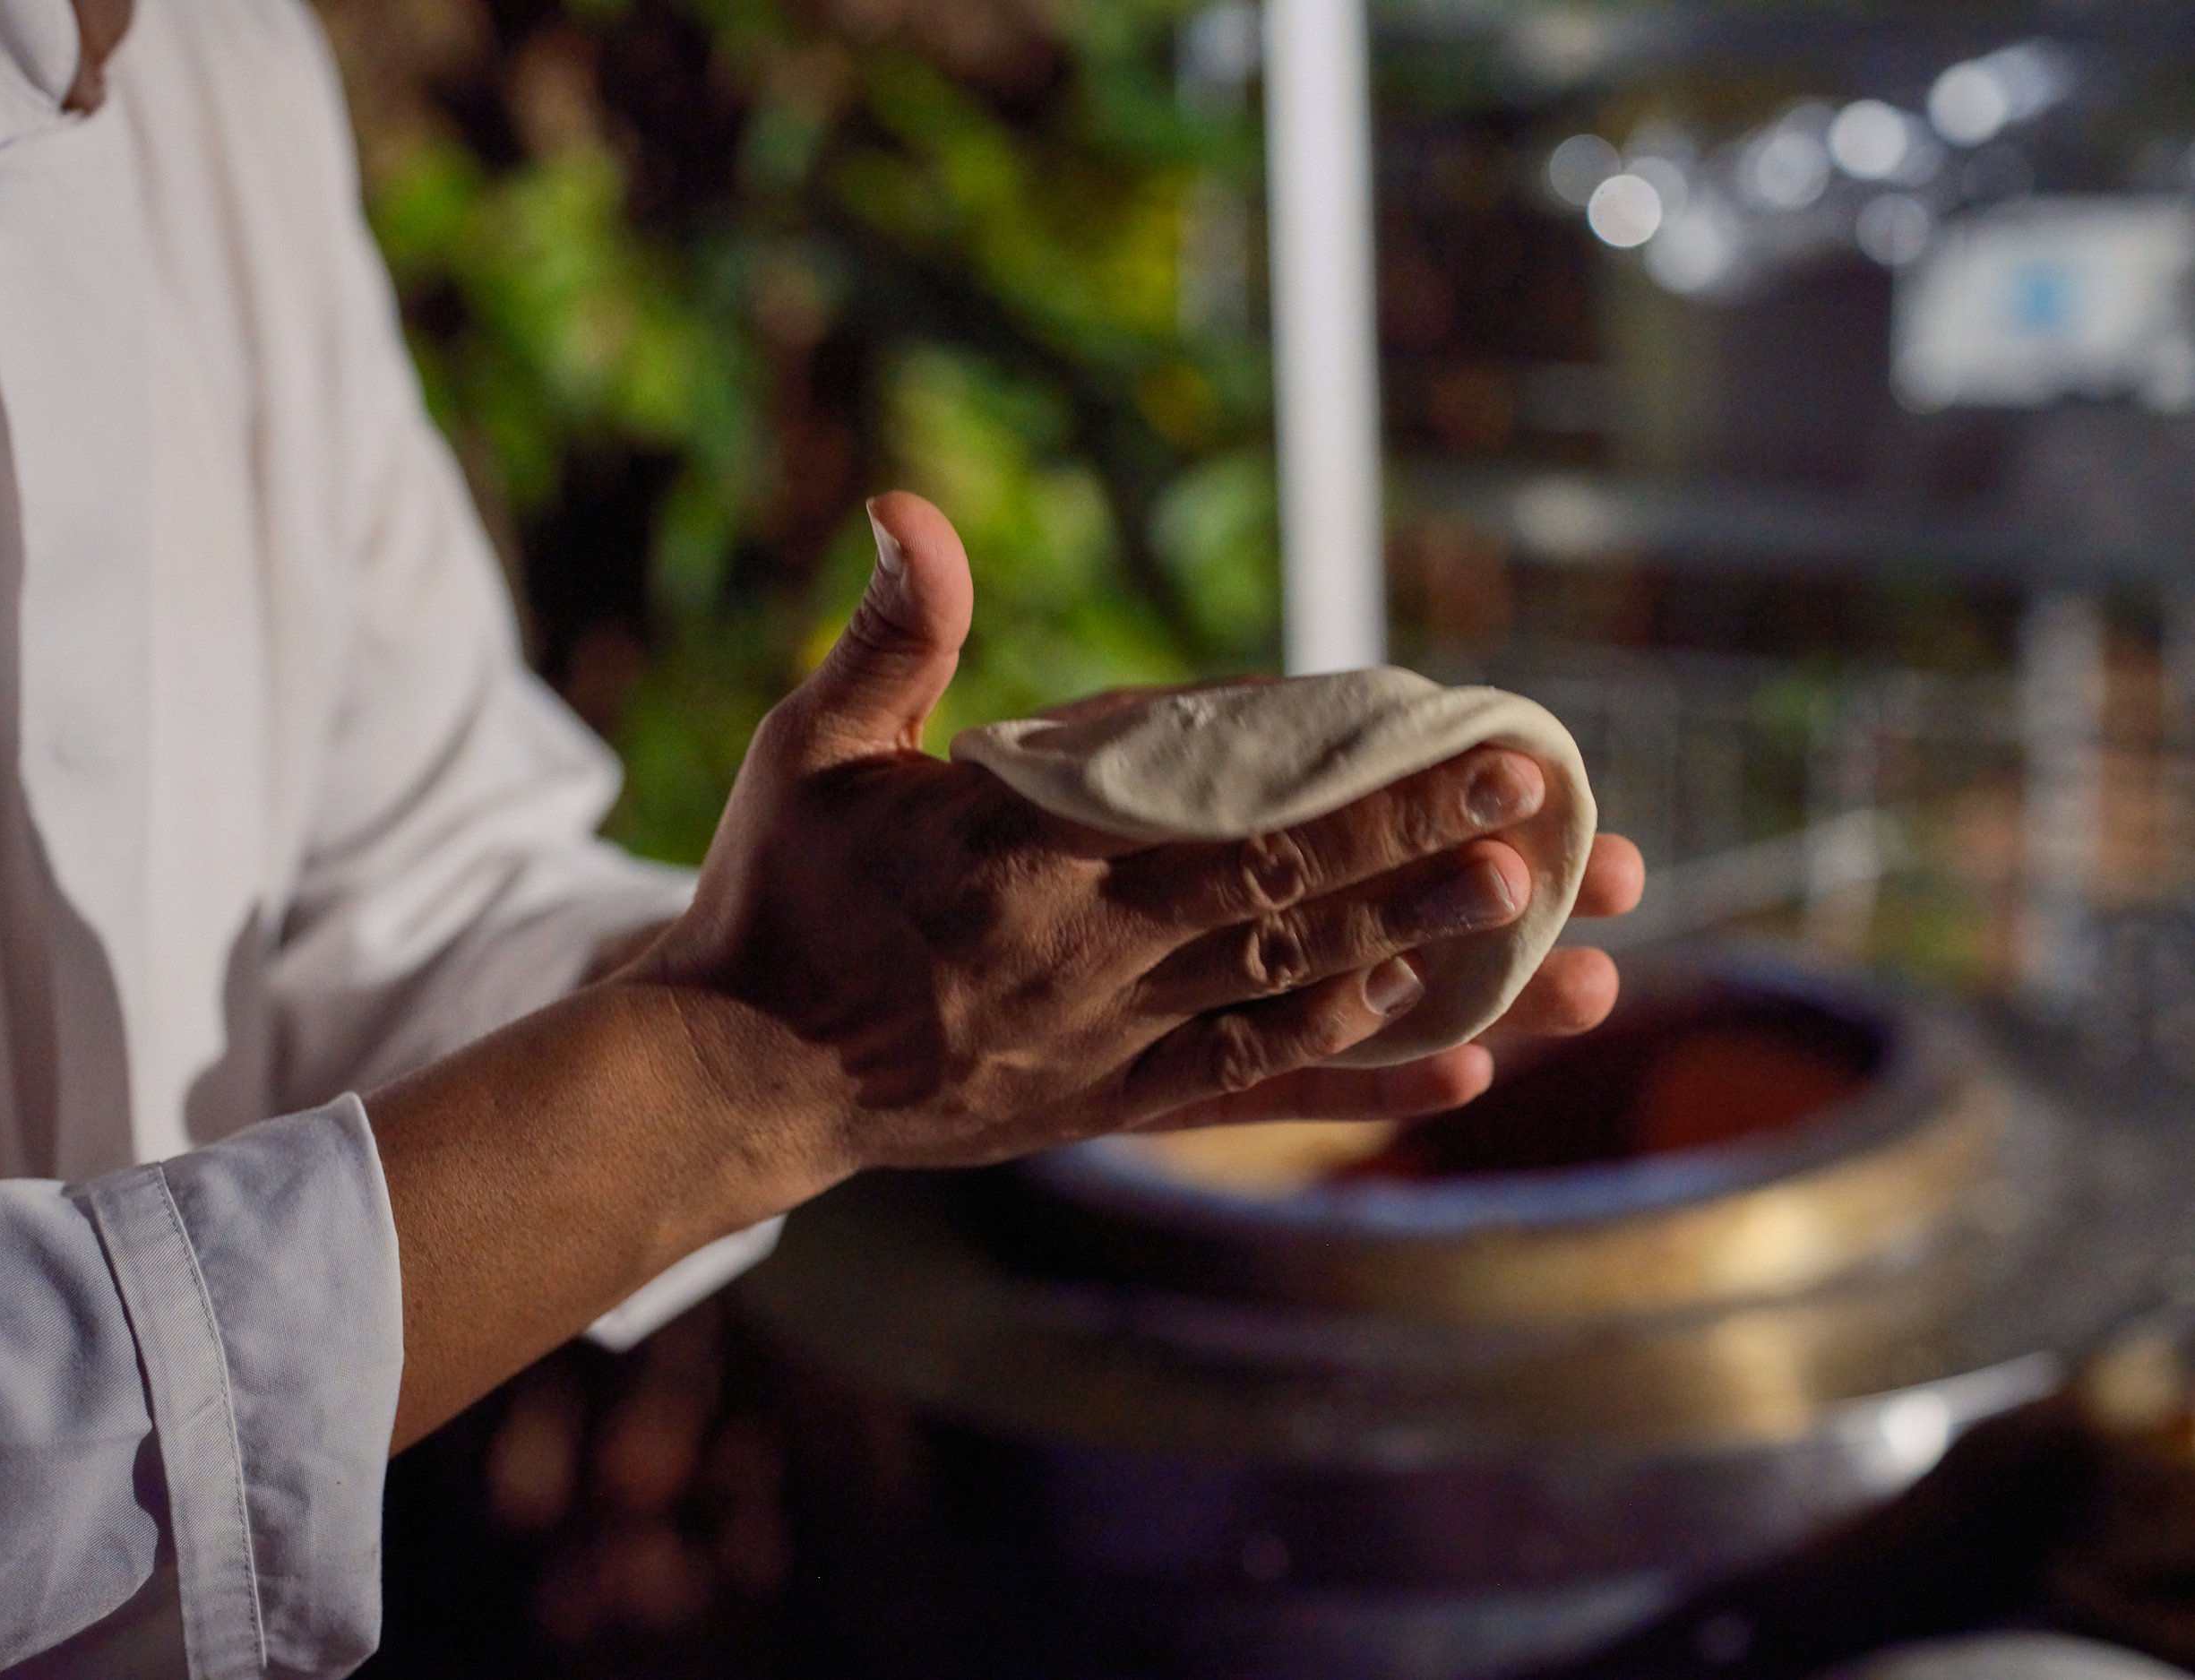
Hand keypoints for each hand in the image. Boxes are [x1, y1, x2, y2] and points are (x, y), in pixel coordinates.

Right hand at [626, 492, 1643, 1184]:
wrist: (735, 1074)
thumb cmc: (777, 895)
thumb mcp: (813, 747)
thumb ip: (893, 637)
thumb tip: (906, 503)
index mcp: (1036, 860)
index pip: (1241, 819)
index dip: (1374, 792)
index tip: (1488, 751)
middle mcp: (1093, 959)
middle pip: (1297, 906)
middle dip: (1436, 868)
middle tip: (1570, 840)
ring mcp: (1108, 1043)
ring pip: (1296, 1001)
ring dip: (1431, 974)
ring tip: (1564, 961)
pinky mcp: (1105, 1104)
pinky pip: (1249, 1093)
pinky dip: (1356, 1076)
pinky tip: (1463, 1067)